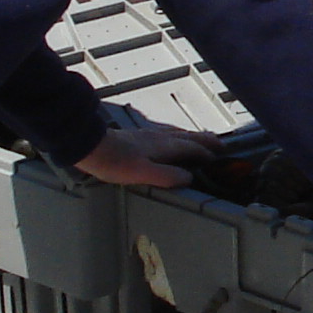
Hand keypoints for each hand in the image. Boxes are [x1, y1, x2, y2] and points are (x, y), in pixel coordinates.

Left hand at [75, 122, 219, 188]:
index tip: (220, 160)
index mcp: (165, 146)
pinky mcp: (140, 137)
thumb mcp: (143, 174)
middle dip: (207, 141)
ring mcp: (150, 135)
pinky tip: (172, 141)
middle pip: (190, 137)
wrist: (91, 146)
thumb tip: (189, 178)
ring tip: (203, 141)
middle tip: (220, 145)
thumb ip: (168, 176)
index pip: (194, 148)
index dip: (208, 155)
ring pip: (179, 134)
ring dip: (194, 137)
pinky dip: (180, 137)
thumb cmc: (115, 162)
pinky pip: (169, 135)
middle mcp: (161, 137)